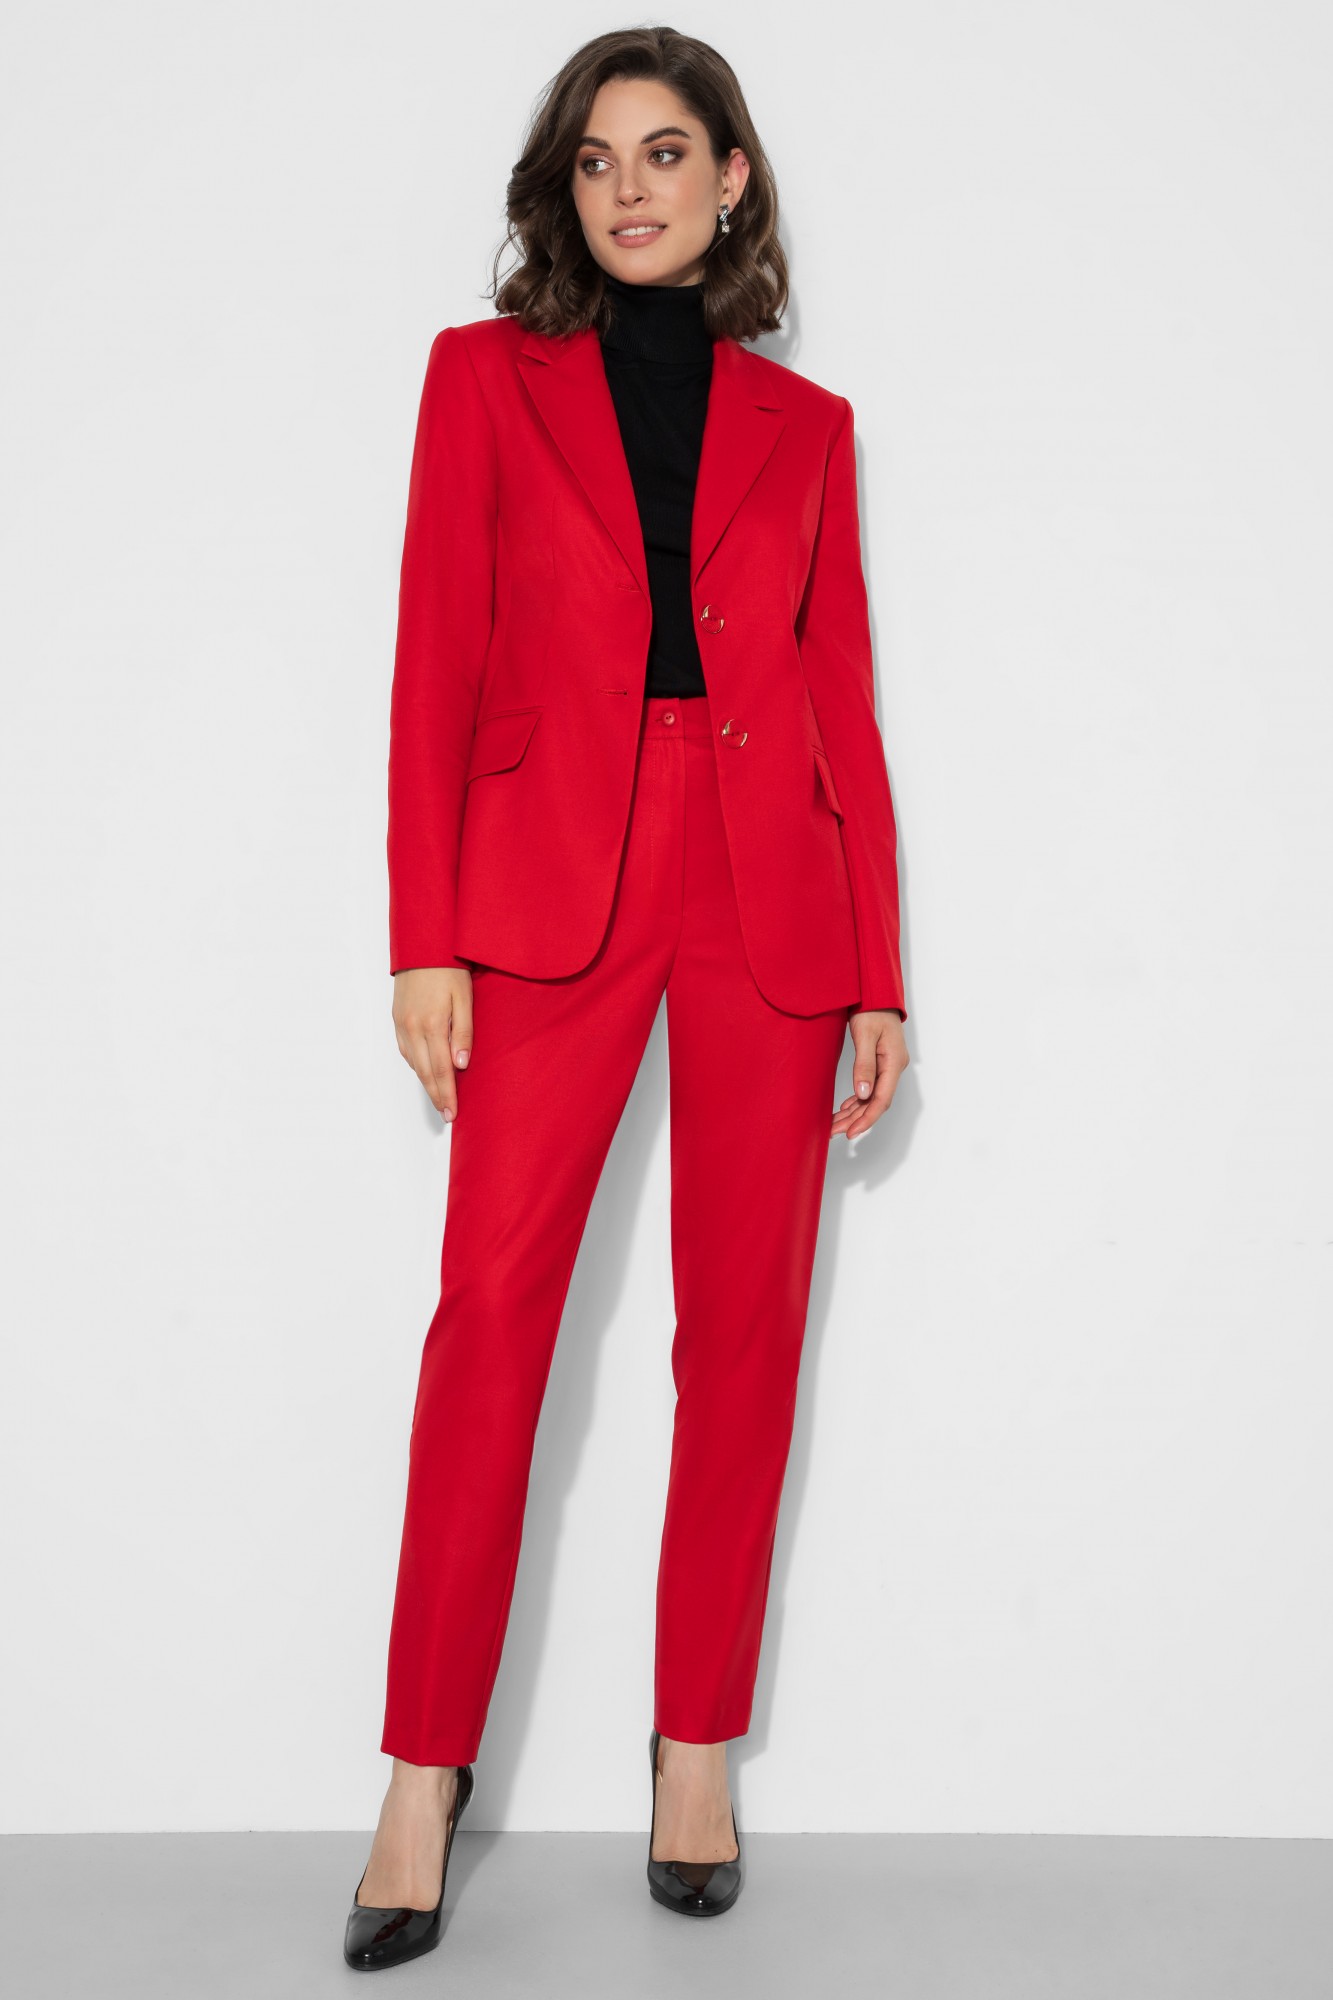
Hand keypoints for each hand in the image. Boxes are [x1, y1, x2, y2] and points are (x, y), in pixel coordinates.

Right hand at [392, 966, 473, 1121]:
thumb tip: (461, 1065)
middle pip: (425, 1072)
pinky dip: (416, 1064)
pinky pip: (406, 1050)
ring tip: (438, 1098)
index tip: (453, 1113)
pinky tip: (425, 1071)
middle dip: (437, 1096)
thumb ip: (464, 1033)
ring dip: (426, 1083)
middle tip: (446, 1115)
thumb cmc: (448, 969)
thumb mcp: (465, 999)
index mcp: (433, 1025)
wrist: (422, 946)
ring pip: (414, 1063)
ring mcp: (402, 1024)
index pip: (441, 1070)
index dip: (448, 1094)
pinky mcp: (397, 1019)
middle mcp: (413, 1028)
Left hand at [832, 1009, 908, 1141]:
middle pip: (876, 1102)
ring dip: (855, 1112)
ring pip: (872, 1097)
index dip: (866, 1119)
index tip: (851, 1132)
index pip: (881, 1099)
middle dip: (856, 1119)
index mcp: (894, 1063)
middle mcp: (894, 1067)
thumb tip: (862, 1094)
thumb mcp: (865, 1036)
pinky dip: (857, 1100)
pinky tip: (845, 1108)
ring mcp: (888, 1066)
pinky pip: (870, 1087)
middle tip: (835, 1132)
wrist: (876, 992)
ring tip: (835, 1124)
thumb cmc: (872, 1009)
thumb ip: (864, 1065)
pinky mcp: (881, 1062)